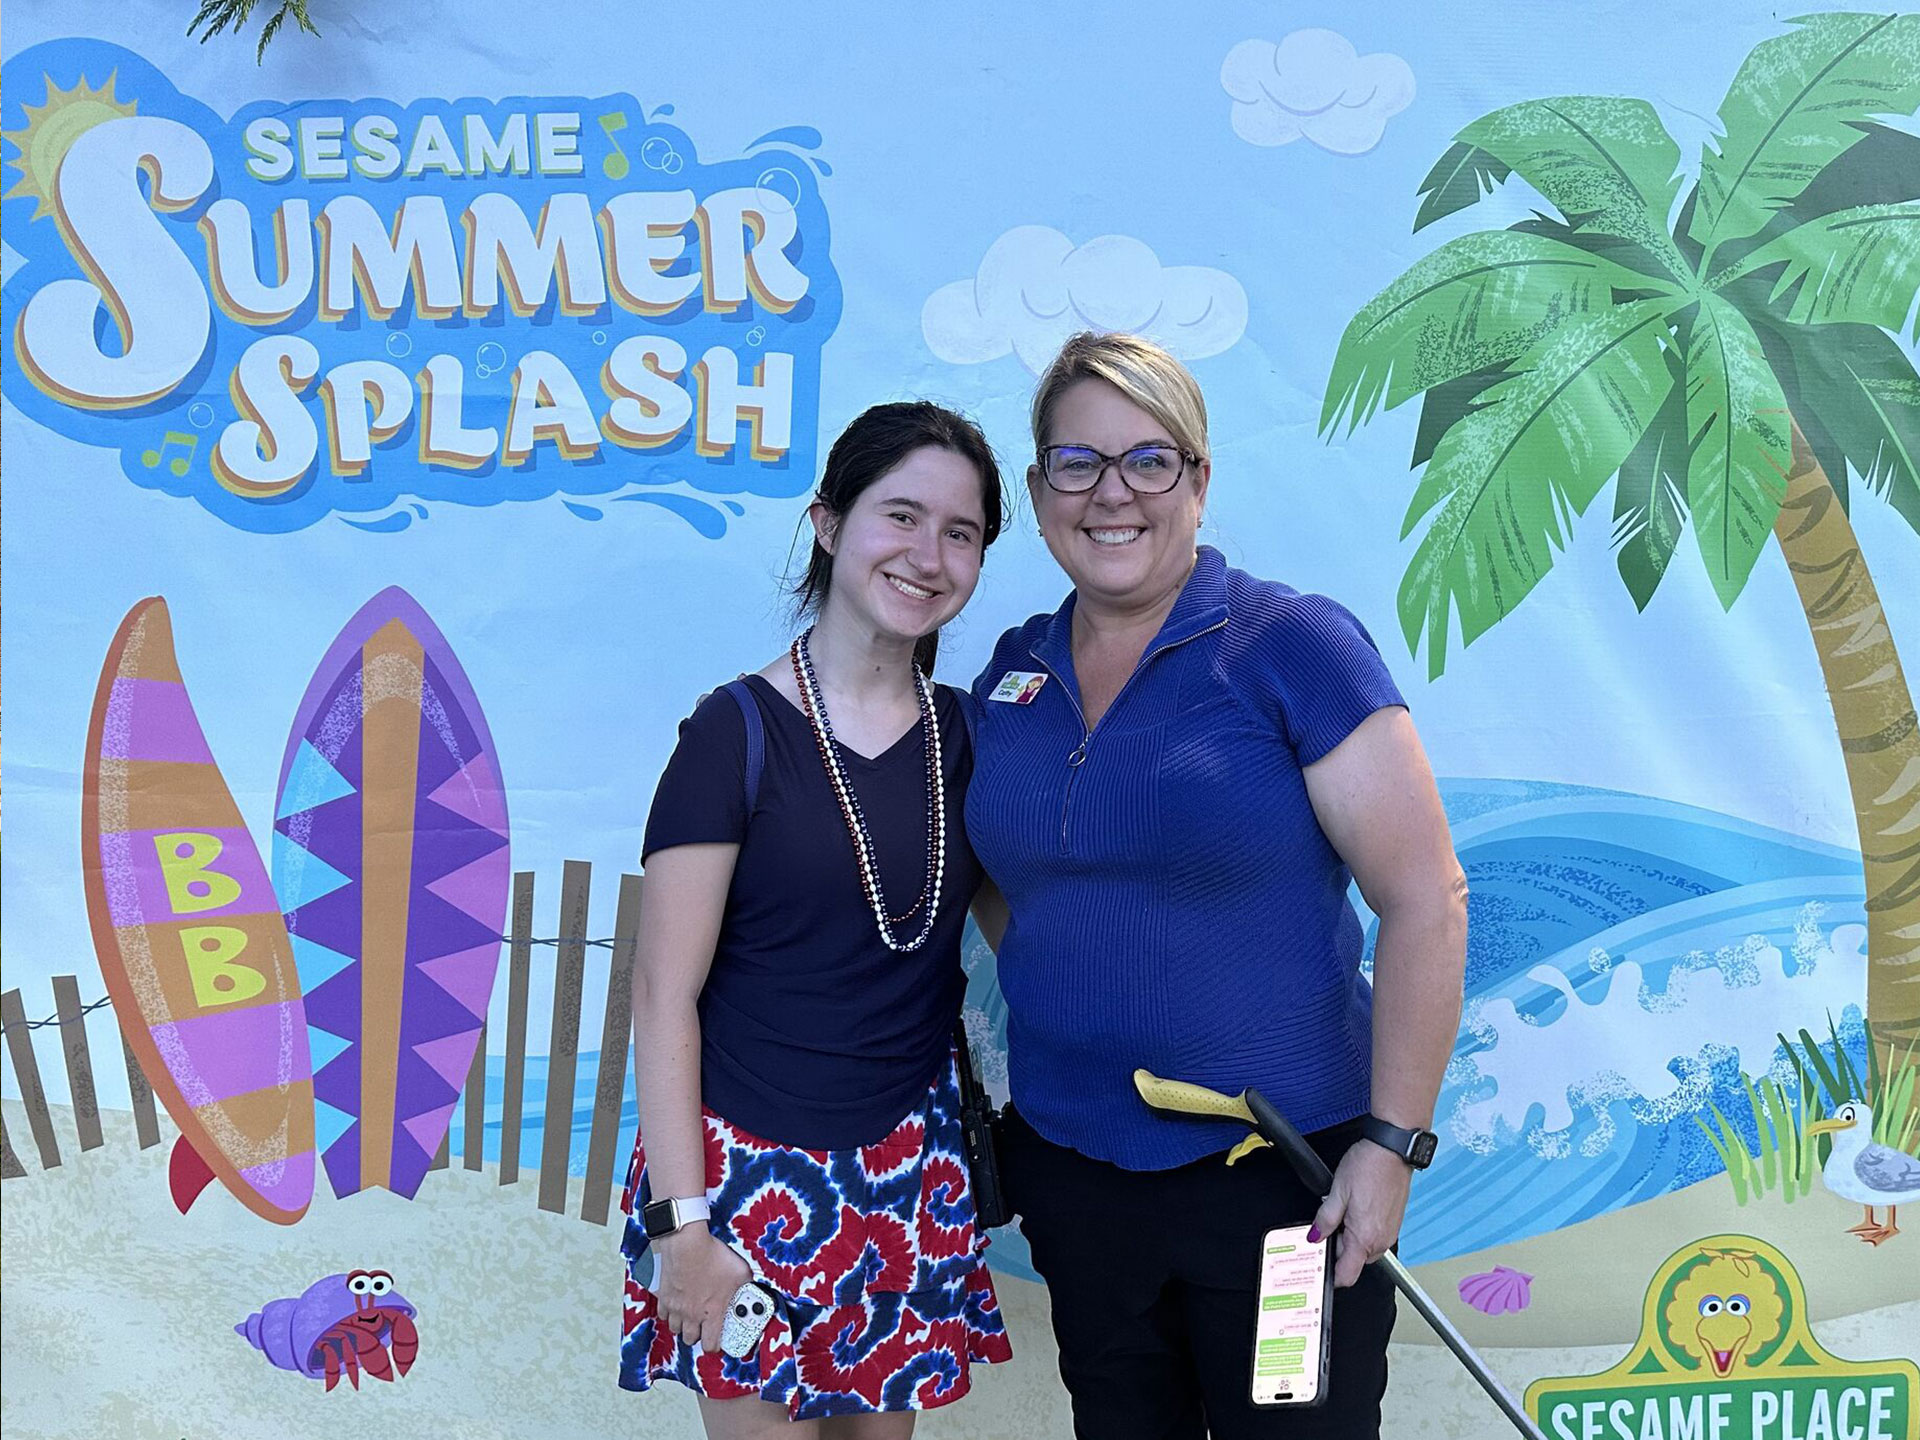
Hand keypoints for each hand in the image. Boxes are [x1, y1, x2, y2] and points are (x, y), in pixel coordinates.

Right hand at [654, 1226, 750, 1352]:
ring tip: (691, 1316)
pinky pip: (664, 1314)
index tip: (718, 1340)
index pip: (711, 1344)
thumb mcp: (740, 1271)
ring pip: (676, 1329)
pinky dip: (670, 1313)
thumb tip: (752, 1287)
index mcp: (712, 1313)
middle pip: (690, 1339)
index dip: (715, 1346)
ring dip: (683, 1325)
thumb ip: (747, 1285)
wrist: (687, 1244)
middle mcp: (692, 1314)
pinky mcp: (664, 1297)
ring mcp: (676, 1307)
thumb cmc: (712, 1257)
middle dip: (698, 1335)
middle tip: (704, 1326)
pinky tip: (677, 1305)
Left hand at [1309, 1139, 1411, 1287]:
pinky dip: (1362, 1231)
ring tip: (1341, 1212)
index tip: (1317, 1263)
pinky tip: (1354, 1210)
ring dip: (1349, 1239)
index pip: (1346, 1275)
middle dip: (1337, 1249)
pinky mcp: (1394, 1224)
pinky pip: (1374, 1237)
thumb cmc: (1368, 1166)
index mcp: (1364, 1237)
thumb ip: (1325, 1219)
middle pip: (1353, 1262)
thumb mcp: (1337, 1191)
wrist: (1393, 1150)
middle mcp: (1380, 1240)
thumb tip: (1314, 1236)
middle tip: (1325, 1226)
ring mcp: (1389, 1233)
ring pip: (1364, 1250)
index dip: (1329, 1274)